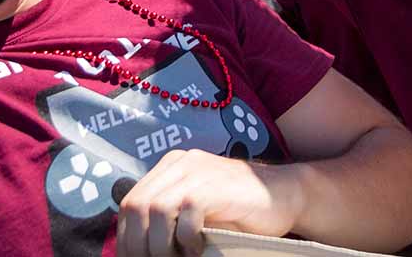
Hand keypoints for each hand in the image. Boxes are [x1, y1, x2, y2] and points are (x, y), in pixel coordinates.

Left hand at [116, 148, 297, 254]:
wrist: (285, 195)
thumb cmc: (239, 211)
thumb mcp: (194, 211)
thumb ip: (168, 218)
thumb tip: (137, 248)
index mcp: (170, 168)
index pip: (129, 203)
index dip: (127, 238)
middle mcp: (180, 163)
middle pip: (135, 205)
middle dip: (138, 244)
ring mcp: (198, 171)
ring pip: (154, 209)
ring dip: (160, 245)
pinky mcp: (215, 186)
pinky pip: (185, 213)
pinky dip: (186, 238)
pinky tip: (198, 248)